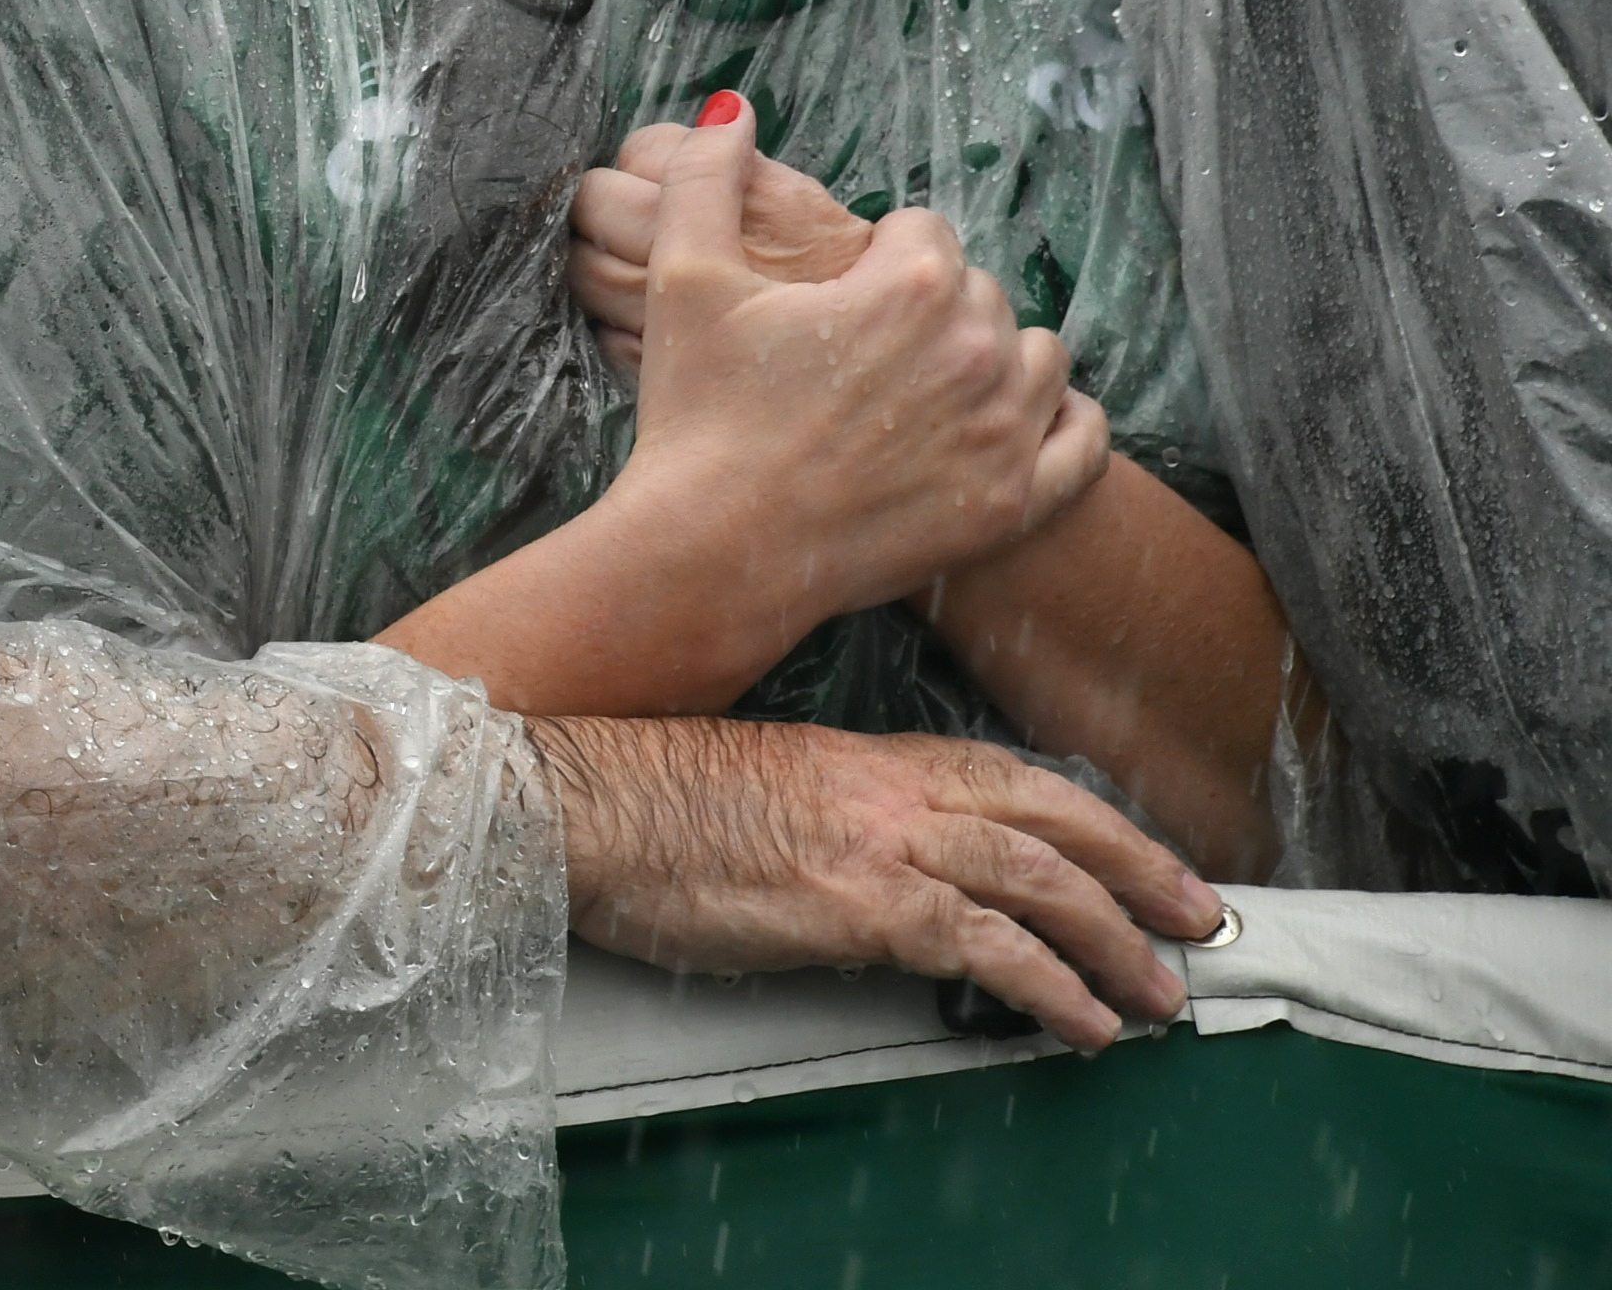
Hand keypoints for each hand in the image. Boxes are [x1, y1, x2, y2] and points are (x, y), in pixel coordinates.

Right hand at [535, 713, 1221, 1051]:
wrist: (581, 805)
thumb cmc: (645, 803)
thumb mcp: (761, 787)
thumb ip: (835, 816)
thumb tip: (874, 865)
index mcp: (868, 757)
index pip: (1012, 778)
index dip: (1093, 820)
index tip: (1143, 858)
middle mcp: (891, 787)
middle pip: (1053, 817)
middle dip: (1141, 870)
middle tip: (1200, 919)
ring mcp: (880, 839)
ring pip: (1042, 880)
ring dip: (1115, 942)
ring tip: (1156, 995)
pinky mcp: (858, 900)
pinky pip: (985, 946)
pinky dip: (1050, 986)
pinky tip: (1082, 1023)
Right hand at [595, 96, 1110, 634]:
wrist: (712, 550)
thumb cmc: (696, 415)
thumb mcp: (683, 280)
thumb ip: (706, 180)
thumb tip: (730, 109)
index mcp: (909, 284)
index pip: (925, 231)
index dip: (874, 258)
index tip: (836, 296)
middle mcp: (977, 349)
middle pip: (979, 292)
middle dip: (928, 308)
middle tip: (860, 350)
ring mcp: (1004, 432)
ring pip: (1036, 356)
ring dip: (994, 358)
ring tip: (926, 386)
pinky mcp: (1012, 503)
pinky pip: (1082, 442)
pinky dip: (1059, 425)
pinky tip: (1017, 421)